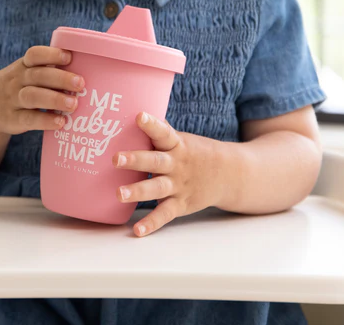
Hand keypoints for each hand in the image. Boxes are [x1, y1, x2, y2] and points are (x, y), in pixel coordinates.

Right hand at [0, 46, 84, 134]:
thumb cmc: (20, 87)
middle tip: (81, 83)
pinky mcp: (12, 119)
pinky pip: (28, 119)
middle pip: (38, 76)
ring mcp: (13, 100)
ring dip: (54, 100)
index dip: (51, 54)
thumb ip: (49, 72)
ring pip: (32, 96)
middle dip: (60, 78)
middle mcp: (17, 80)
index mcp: (24, 66)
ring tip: (73, 104)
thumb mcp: (26, 74)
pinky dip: (45, 121)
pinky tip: (60, 122)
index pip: (34, 55)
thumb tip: (90, 71)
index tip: (69, 57)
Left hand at [112, 112, 229, 236]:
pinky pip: (165, 214)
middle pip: (155, 161)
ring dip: (138, 192)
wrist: (228, 174)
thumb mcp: (181, 139)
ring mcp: (179, 185)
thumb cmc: (195, 152)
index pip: (163, 132)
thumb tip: (131, 112)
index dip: (151, 124)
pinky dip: (152, 223)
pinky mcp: (181, 204)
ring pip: (157, 189)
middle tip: (115, 159)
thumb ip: (158, 132)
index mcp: (176, 144)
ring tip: (119, 194)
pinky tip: (137, 231)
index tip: (138, 116)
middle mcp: (177, 164)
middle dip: (136, 160)